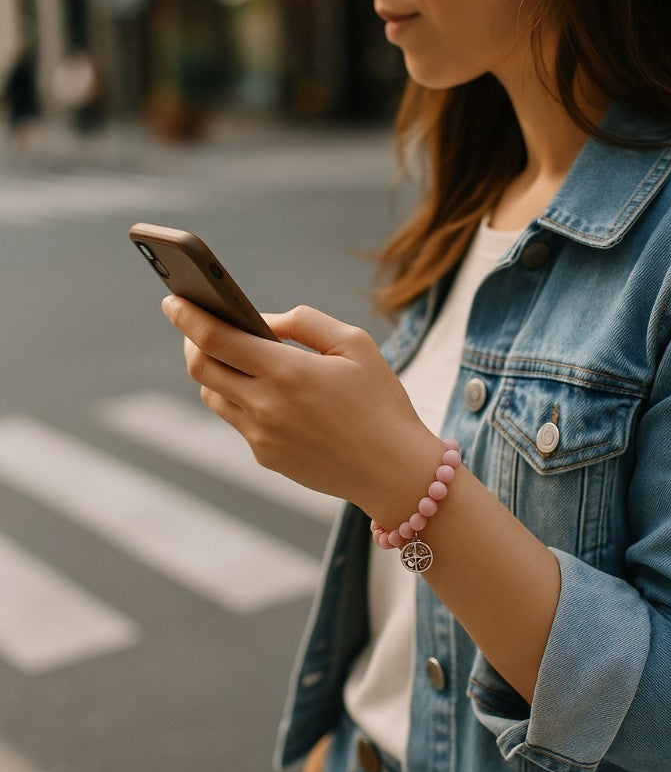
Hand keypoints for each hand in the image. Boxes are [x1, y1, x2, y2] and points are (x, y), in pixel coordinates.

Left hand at [161, 296, 441, 517]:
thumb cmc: (381, 402)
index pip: (213, 337)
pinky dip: (242, 399)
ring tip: (233, 358)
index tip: (174, 300)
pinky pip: (239, 421)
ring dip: (214, 372)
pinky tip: (266, 393)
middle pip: (200, 367)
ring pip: (213, 395)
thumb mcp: (355, 344)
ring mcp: (261, 436)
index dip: (187, 315)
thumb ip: (304, 322)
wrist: (395, 471)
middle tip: (200, 327)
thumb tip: (263, 322)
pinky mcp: (266, 457)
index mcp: (286, 371)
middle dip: (192, 341)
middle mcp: (264, 406)